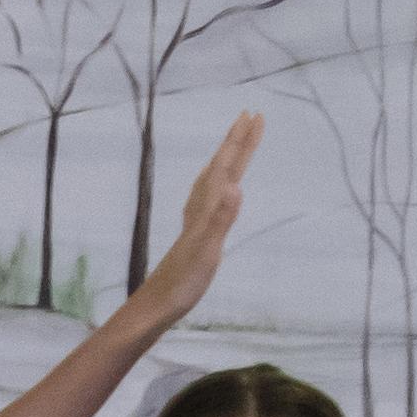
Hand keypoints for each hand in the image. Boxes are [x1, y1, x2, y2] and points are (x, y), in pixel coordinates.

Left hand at [117, 115, 265, 330]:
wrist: (160, 300)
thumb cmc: (184, 279)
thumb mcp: (207, 249)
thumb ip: (221, 218)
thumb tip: (235, 186)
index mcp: (207, 206)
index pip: (229, 166)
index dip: (243, 141)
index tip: (256, 116)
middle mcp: (201, 206)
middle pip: (223, 165)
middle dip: (238, 140)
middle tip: (252, 115)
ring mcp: (197, 216)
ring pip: (215, 176)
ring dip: (227, 156)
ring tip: (235, 140)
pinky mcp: (195, 229)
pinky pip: (210, 194)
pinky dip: (218, 180)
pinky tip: (217, 185)